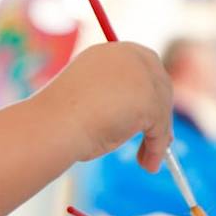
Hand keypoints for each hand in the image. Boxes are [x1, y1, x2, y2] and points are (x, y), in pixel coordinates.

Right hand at [36, 41, 173, 171]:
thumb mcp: (91, 101)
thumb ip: (116, 99)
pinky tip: (147, 164)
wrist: (54, 125)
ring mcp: (141, 76)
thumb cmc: (61, 119)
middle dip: (160, 114)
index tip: (151, 117)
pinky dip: (156, 148)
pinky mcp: (149, 99)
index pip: (143, 66)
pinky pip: (160, 128)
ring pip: (161, 109)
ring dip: (157, 137)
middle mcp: (128, 56)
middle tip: (157, 140)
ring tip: (145, 161)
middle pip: (160, 85)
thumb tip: (143, 118)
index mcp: (109, 51)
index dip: (150, 93)